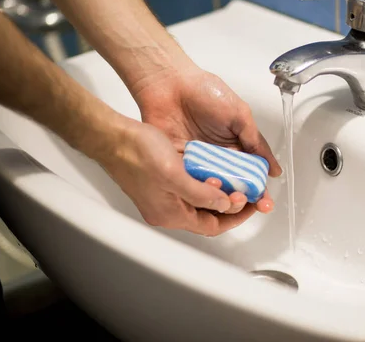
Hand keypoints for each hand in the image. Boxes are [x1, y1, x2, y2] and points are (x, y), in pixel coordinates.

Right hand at [99, 118, 267, 235]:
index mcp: (171, 214)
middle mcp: (168, 209)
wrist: (113, 137)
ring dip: (218, 191)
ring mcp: (164, 196)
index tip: (251, 204)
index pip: (212, 226)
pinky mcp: (162, 181)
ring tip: (235, 179)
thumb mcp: (175, 175)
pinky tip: (215, 168)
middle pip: (208, 215)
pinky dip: (205, 180)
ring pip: (200, 200)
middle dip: (230, 204)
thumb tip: (225, 205)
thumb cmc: (137, 154)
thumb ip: (202, 194)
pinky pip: (190, 186)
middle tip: (246, 190)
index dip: (236, 217)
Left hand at [131, 66, 281, 214]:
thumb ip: (256, 142)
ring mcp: (198, 163)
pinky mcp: (178, 164)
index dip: (259, 190)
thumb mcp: (240, 115)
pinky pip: (189, 183)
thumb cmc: (205, 92)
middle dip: (242, 200)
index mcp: (236, 148)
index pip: (251, 176)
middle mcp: (218, 159)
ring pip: (211, 190)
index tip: (265, 202)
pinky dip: (197, 189)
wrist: (170, 83)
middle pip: (232, 188)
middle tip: (248, 205)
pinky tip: (206, 192)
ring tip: (229, 200)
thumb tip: (273, 168)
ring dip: (221, 197)